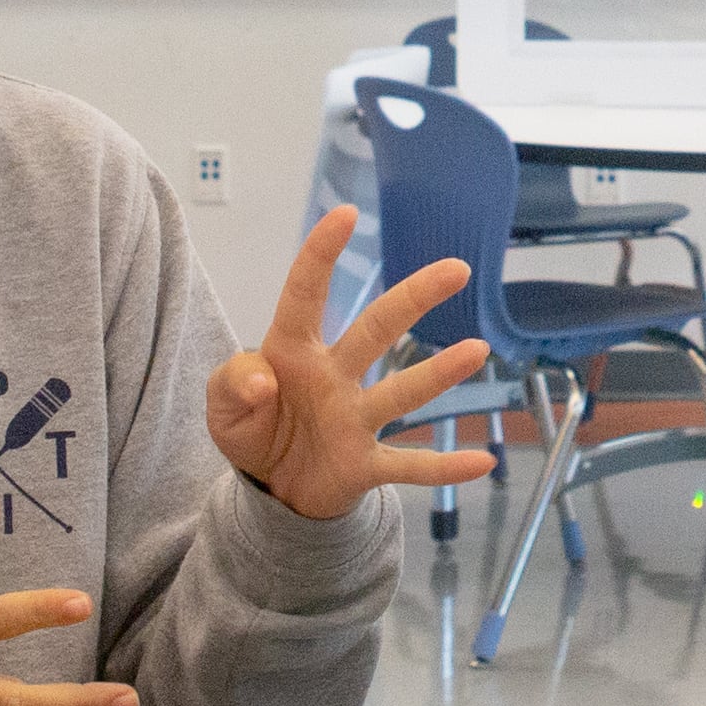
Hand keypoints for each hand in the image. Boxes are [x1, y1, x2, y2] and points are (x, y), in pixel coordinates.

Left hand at [202, 204, 489, 521]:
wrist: (270, 489)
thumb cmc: (252, 428)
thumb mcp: (223, 408)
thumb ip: (233, 385)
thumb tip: (262, 380)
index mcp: (293, 352)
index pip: (305, 295)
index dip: (321, 255)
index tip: (347, 215)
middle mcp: (334, 376)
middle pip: (376, 329)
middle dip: (414, 298)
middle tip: (456, 269)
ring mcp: (354, 419)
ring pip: (400, 391)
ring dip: (438, 373)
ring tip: (478, 350)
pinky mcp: (365, 464)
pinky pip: (408, 464)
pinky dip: (443, 466)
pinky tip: (482, 462)